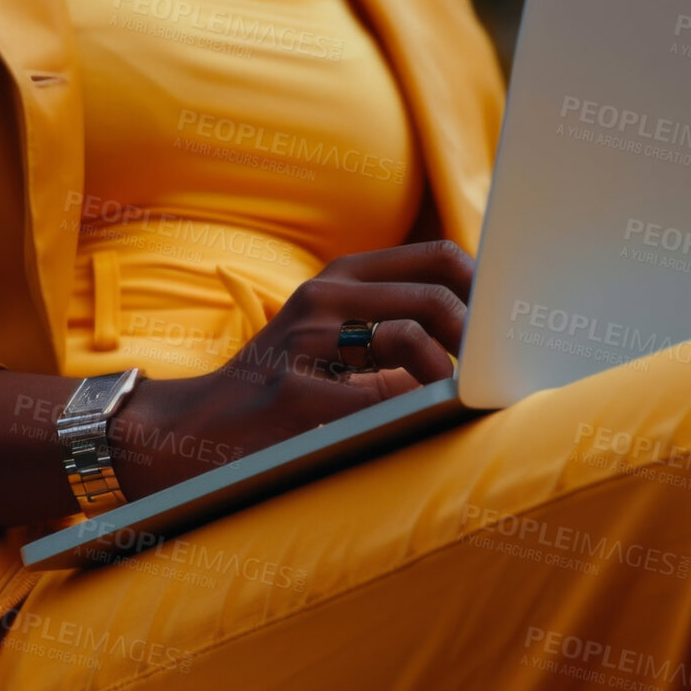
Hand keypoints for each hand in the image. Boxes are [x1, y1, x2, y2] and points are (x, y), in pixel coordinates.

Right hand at [112, 239, 473, 499]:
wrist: (184, 432)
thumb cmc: (269, 393)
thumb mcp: (324, 341)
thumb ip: (386, 327)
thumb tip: (479, 335)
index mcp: (338, 280)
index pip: (440, 257)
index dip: (487, 289)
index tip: (505, 328)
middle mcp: (323, 299)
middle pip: (439, 295)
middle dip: (481, 338)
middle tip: (494, 376)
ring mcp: (307, 343)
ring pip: (416, 339)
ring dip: (453, 378)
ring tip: (457, 404)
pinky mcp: (297, 395)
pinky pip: (385, 394)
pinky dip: (419, 409)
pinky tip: (426, 425)